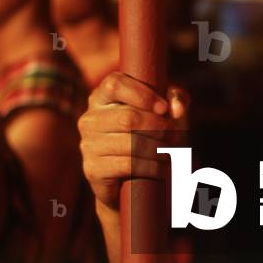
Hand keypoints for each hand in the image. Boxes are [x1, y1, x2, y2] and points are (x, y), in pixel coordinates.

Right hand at [78, 72, 188, 210]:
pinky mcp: (92, 169)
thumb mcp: (165, 110)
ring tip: (171, 152)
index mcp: (102, 96)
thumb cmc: (151, 133)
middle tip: (175, 136)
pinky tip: (162, 168)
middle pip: (128, 117)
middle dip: (158, 128)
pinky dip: (151, 167)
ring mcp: (87, 144)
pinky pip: (127, 165)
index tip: (164, 108)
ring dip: (158, 149)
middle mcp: (89, 118)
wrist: (132, 177)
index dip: (143, 95)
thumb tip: (175, 109)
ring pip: (130, 143)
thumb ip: (175, 97)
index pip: (115, 84)